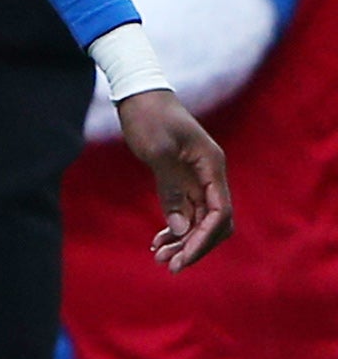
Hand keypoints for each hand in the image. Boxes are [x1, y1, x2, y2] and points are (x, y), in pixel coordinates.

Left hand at [117, 90, 232, 270]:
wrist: (138, 93)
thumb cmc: (149, 116)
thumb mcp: (157, 151)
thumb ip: (170, 189)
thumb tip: (180, 227)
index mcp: (212, 166)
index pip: (220, 212)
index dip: (204, 238)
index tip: (184, 257)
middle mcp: (209, 175)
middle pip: (213, 222)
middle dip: (194, 245)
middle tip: (168, 265)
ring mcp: (197, 178)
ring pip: (198, 220)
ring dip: (182, 240)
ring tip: (159, 258)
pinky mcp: (182, 179)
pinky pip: (185, 211)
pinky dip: (174, 227)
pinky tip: (158, 241)